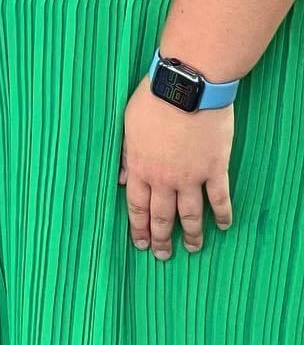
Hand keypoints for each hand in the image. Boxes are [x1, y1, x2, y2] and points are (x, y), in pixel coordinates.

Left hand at [120, 77, 233, 258]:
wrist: (185, 89)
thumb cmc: (152, 100)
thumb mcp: (128, 126)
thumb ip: (126, 155)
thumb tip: (120, 179)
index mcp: (140, 166)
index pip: (136, 204)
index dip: (137, 225)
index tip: (138, 242)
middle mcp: (164, 177)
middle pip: (162, 215)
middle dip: (160, 238)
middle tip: (162, 255)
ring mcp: (192, 176)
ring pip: (191, 214)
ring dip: (192, 234)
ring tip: (192, 249)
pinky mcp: (215, 170)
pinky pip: (220, 199)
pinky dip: (223, 215)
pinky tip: (224, 227)